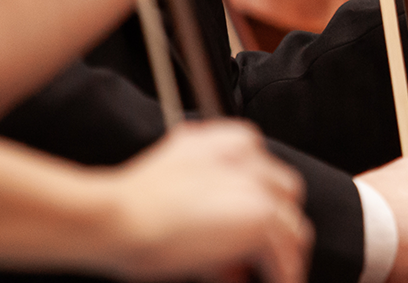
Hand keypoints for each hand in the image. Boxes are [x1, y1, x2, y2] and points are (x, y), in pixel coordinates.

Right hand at [102, 121, 311, 282]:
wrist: (115, 216)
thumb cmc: (130, 207)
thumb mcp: (177, 182)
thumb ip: (208, 193)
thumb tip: (227, 239)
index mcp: (230, 140)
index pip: (264, 175)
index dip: (254, 209)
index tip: (244, 235)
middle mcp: (249, 156)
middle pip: (285, 199)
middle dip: (273, 233)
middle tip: (252, 262)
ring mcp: (258, 186)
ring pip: (291, 229)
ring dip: (282, 259)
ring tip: (269, 278)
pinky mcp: (260, 217)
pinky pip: (283, 258)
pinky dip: (282, 277)